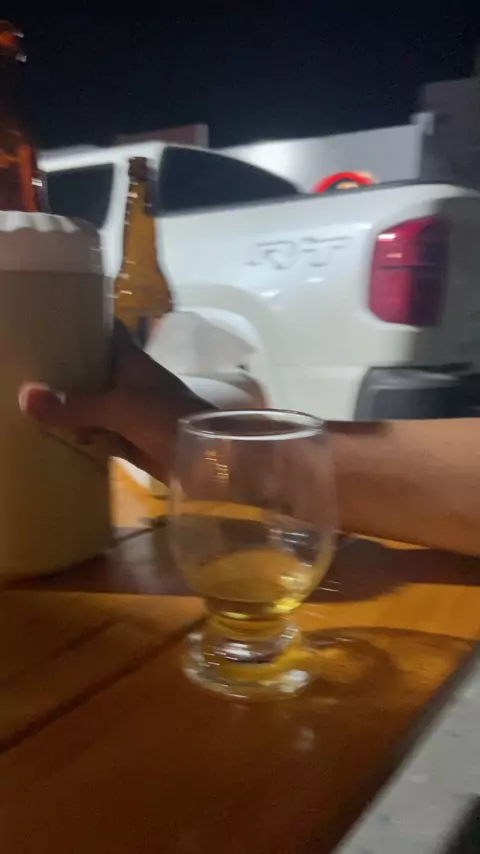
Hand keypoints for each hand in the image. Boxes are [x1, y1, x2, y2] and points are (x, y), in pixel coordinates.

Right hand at [18, 322, 210, 482]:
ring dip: (75, 406)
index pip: (108, 331)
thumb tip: (26, 396)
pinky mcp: (134, 441)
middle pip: (96, 369)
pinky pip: (102, 435)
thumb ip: (76, 406)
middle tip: (31, 368)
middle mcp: (132, 383)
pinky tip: (60, 437)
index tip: (56, 319)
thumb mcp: (120, 409)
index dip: (86, 322)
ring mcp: (133, 413)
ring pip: (97, 404)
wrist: (209, 459)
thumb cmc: (169, 418)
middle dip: (69, 370)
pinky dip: (85, 436)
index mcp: (133, 362)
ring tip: (37, 403)